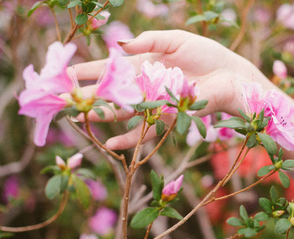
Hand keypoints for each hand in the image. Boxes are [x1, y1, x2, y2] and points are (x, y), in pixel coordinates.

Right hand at [72, 30, 274, 149]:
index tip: (67, 72)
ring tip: (80, 116)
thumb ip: (149, 41)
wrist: (231, 75)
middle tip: (62, 98)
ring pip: (123, 112)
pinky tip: (110, 145)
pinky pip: (145, 130)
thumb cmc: (207, 55)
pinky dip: (128, 139)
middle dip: (88, 94)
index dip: (89, 70)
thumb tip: (120, 46)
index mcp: (145, 65)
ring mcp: (155, 103)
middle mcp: (145, 86)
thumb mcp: (175, 39)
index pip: (111, 68)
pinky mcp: (168, 117)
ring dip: (102, 114)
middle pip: (112, 92)